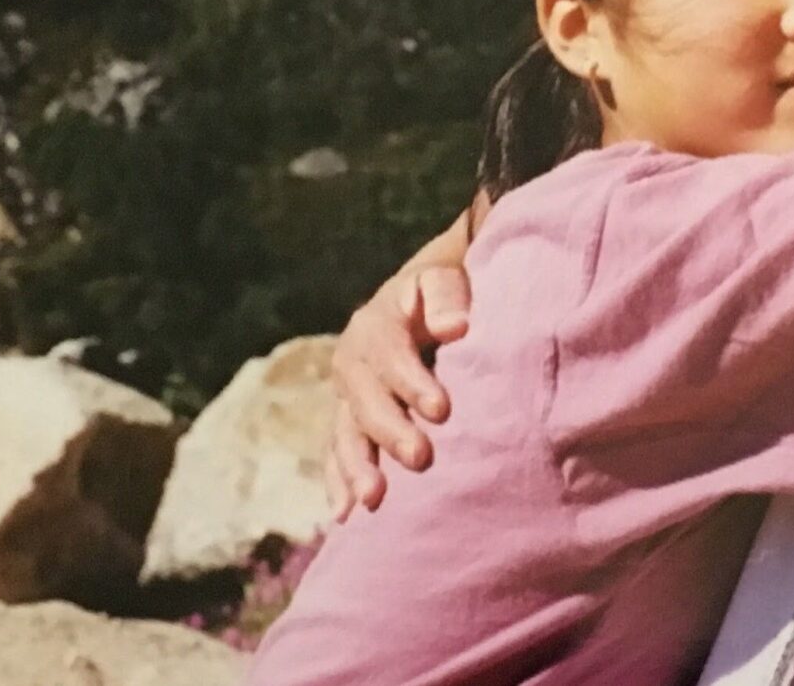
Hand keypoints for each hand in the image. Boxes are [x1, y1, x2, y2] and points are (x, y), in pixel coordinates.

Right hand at [323, 264, 470, 519]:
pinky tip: (344, 515)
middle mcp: (353, 361)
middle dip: (390, 431)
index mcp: (375, 324)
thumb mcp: (442, 278)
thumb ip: (447, 295)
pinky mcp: (349, 421)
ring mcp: (347, 396)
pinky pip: (337, 452)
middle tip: (421, 459)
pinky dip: (338, 482)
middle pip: (366, 400)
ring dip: (357, 467)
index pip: (390, 354)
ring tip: (372, 500)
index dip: (412, 382)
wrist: (417, 302)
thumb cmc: (441, 294)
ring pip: (346, 433)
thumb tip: (456, 326)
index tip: (441, 409)